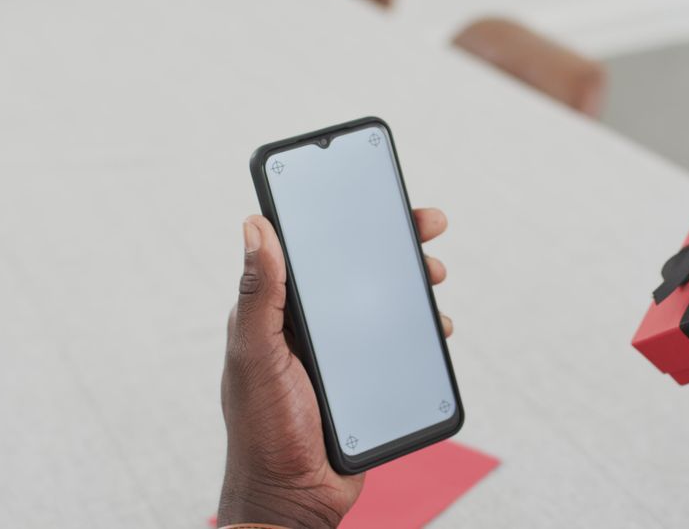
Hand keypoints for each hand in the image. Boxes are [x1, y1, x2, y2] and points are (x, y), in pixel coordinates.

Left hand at [219, 208, 451, 527]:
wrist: (294, 496)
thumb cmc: (261, 429)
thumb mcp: (255, 355)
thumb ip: (259, 294)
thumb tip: (253, 225)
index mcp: (279, 311)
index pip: (310, 248)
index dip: (341, 215)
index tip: (372, 193)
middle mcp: (311, 323)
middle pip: (356, 267)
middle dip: (393, 241)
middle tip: (427, 225)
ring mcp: (341, 351)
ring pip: (384, 300)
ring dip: (412, 282)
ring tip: (433, 277)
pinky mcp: (366, 377)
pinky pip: (398, 341)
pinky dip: (420, 327)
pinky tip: (434, 326)